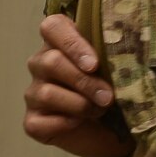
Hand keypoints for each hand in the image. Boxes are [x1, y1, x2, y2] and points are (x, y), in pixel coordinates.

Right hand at [24, 14, 132, 156]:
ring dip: (80, 104)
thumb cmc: (114, 91)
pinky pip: (40, 122)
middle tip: (108, 96)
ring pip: (47, 93)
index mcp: (61, 43)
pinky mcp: (32, 121)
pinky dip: (65, 124)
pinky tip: (79, 123)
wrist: (112, 130)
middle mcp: (41, 64)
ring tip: (100, 110)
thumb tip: (123, 54)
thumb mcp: (118, 70)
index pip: (52, 26)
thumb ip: (114, 56)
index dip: (72, 43)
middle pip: (51, 61)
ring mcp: (34, 93)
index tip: (94, 64)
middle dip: (85, 81)